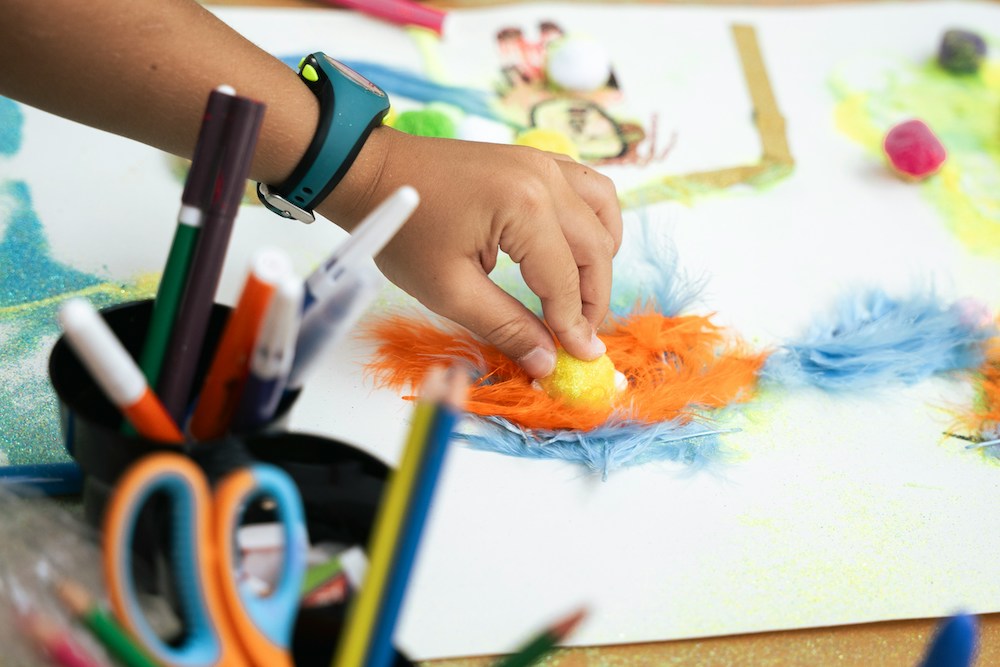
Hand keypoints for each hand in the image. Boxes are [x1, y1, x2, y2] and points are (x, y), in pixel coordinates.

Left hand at [317, 126, 623, 378]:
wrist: (376, 176)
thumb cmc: (405, 231)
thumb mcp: (450, 290)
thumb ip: (505, 326)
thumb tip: (548, 360)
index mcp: (524, 207)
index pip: (565, 278)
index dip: (573, 324)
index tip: (579, 357)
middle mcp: (545, 178)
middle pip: (595, 247)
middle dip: (592, 299)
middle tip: (579, 337)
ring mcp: (544, 163)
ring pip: (602, 214)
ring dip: (600, 259)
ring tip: (581, 297)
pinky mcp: (536, 161)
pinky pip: (588, 189)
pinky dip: (594, 223)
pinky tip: (579, 251)